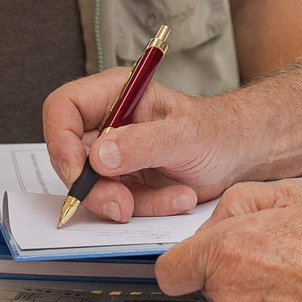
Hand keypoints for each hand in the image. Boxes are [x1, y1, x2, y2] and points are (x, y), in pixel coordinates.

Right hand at [42, 66, 253, 220]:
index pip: (63, 108)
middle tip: (122, 204)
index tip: (79, 173)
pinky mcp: (125, 181)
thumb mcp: (184, 134)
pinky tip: (178, 198)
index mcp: (114, 93)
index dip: (60, 141)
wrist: (240, 155)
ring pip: (94, 187)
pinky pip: (118, 202)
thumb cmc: (217, 130)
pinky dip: (146, 208)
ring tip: (175, 197)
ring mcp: (114, 154)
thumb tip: (98, 157)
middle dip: (96, 188)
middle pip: (71, 157)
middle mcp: (107, 122)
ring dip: (130, 201)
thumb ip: (142, 144)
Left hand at [156, 180, 301, 301]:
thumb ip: (240, 202)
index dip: (184, 263)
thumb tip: (219, 220)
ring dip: (253, 299)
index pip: (170, 271)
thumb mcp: (293, 195)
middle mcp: (234, 297)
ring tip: (297, 282)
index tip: (195, 262)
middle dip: (228, 274)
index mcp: (229, 253)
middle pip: (207, 288)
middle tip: (270, 260)